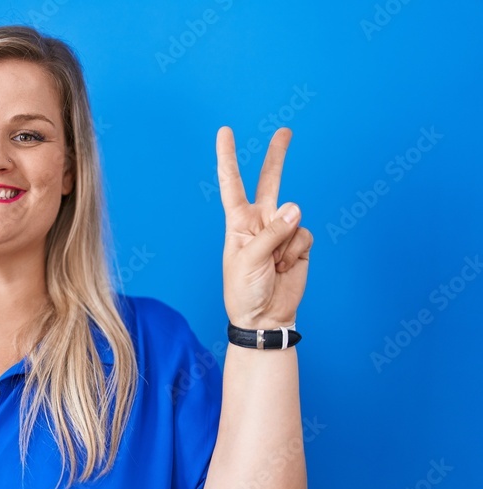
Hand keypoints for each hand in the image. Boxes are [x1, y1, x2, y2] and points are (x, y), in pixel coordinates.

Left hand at [216, 126, 312, 329]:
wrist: (265, 317)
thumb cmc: (245, 290)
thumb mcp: (249, 260)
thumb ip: (272, 232)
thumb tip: (296, 207)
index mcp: (238, 222)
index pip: (232, 184)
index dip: (228, 158)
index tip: (225, 132)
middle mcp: (260, 221)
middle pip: (270, 181)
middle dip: (278, 155)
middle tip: (285, 131)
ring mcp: (281, 230)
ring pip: (292, 217)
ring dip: (284, 244)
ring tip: (273, 266)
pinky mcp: (299, 243)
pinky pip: (304, 235)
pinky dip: (295, 253)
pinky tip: (285, 268)